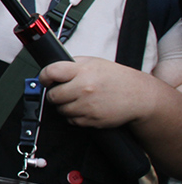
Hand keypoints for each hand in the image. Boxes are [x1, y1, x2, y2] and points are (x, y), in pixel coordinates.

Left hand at [40, 56, 155, 128]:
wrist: (140, 96)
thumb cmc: (116, 78)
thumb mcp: (94, 62)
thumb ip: (72, 64)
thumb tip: (52, 70)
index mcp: (82, 71)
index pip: (51, 72)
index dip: (44, 76)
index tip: (46, 79)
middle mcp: (83, 88)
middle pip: (52, 95)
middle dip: (54, 94)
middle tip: (62, 91)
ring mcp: (87, 105)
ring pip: (61, 110)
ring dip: (64, 106)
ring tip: (76, 99)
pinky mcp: (92, 120)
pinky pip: (72, 121)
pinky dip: (74, 116)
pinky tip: (83, 108)